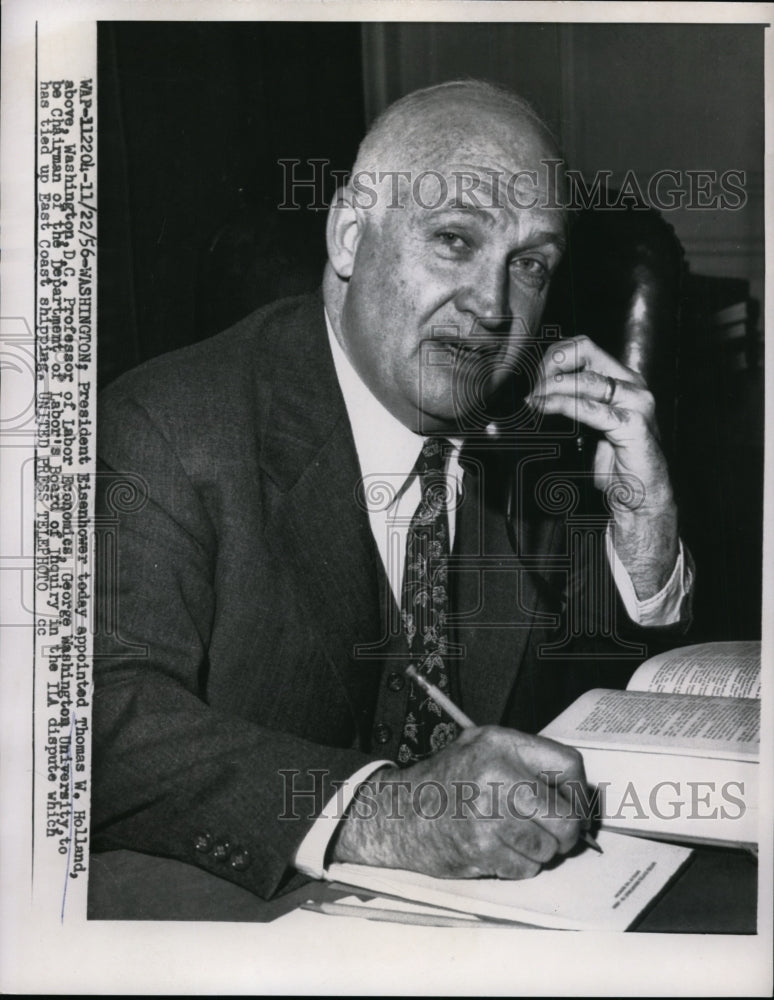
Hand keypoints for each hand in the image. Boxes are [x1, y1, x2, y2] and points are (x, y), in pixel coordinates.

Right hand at [331, 726, 587, 878]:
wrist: (398, 811)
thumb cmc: (448, 780)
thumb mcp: (484, 746)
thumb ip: (528, 760)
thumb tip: (579, 795)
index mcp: (499, 744)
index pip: (569, 765)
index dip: (578, 790)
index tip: (571, 802)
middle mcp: (495, 776)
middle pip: (567, 817)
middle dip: (566, 831)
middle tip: (554, 831)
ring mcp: (487, 816)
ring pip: (549, 849)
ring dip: (540, 850)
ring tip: (516, 836)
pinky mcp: (479, 851)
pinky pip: (526, 869)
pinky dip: (519, 865)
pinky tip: (498, 848)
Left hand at [527, 335, 678, 598]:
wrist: (640, 496)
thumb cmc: (615, 464)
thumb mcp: (588, 426)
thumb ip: (571, 404)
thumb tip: (533, 396)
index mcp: (622, 379)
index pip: (583, 346)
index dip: (553, 356)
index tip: (533, 377)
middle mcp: (632, 384)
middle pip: (584, 351)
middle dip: (550, 365)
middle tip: (531, 387)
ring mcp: (635, 402)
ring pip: (584, 378)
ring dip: (550, 387)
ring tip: (531, 400)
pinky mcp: (632, 425)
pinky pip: (589, 408)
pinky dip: (561, 405)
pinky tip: (543, 408)